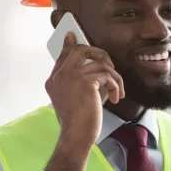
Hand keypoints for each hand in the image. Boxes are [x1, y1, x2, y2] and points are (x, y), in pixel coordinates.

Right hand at [45, 32, 124, 148]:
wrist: (76, 135)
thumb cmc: (76, 123)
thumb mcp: (70, 100)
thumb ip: (74, 84)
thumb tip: (92, 74)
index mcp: (53, 80)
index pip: (62, 56)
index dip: (69, 45)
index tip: (72, 36)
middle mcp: (60, 76)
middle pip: (80, 50)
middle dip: (98, 53)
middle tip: (109, 64)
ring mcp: (72, 77)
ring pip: (100, 64)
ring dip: (114, 77)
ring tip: (117, 91)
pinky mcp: (87, 82)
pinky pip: (107, 76)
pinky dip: (115, 86)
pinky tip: (116, 97)